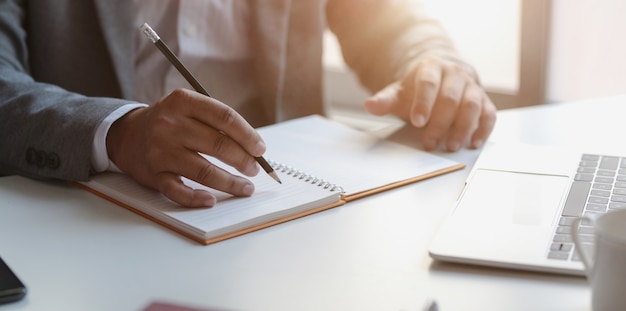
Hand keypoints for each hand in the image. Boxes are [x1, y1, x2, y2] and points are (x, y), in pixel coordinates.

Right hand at [106, 88, 265, 207]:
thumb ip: (216, 123)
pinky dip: (195, 198)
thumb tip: (254, 148)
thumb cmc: (170, 123)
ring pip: (203, 170)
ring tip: (245, 188)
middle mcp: (170, 124)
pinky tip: (211, 201)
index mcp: (183, 102)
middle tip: (255, 169)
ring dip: (230, 182)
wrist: (127, 135)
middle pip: (217, 144)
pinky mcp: (153, 174)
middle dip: (243, 160)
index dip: (248, 135)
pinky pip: (177, 190)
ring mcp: (161, 150)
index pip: (224, 117)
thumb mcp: (188, 109)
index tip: (260, 149)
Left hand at [364, 55, 495, 151]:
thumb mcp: (399, 92)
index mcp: (432, 68)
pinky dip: (483, 129)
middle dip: (441, 122)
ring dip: (463, 127)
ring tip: (452, 146)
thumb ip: (385, 100)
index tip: (417, 122)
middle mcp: (455, 74)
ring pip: (472, 105)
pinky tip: (474, 142)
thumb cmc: (418, 88)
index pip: (428, 83)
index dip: (423, 102)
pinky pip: (489, 113)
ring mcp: (472, 86)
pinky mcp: (484, 100)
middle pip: (451, 97)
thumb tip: (370, 105)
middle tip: (430, 143)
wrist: (442, 75)